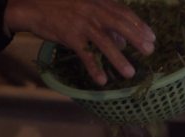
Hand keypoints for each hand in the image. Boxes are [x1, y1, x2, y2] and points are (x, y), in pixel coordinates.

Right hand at [4, 0, 155, 85]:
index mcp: (98, 2)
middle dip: (137, 39)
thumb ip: (105, 22)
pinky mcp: (70, 36)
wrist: (32, 6)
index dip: (140, 25)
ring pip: (105, 43)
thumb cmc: (62, 7)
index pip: (124, 12)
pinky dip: (94, 68)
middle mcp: (93, 11)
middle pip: (120, 25)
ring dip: (119, 59)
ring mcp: (82, 24)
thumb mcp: (85, 8)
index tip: (152, 37)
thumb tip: (123, 42)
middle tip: (149, 51)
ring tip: (130, 73)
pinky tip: (102, 80)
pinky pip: (85, 55)